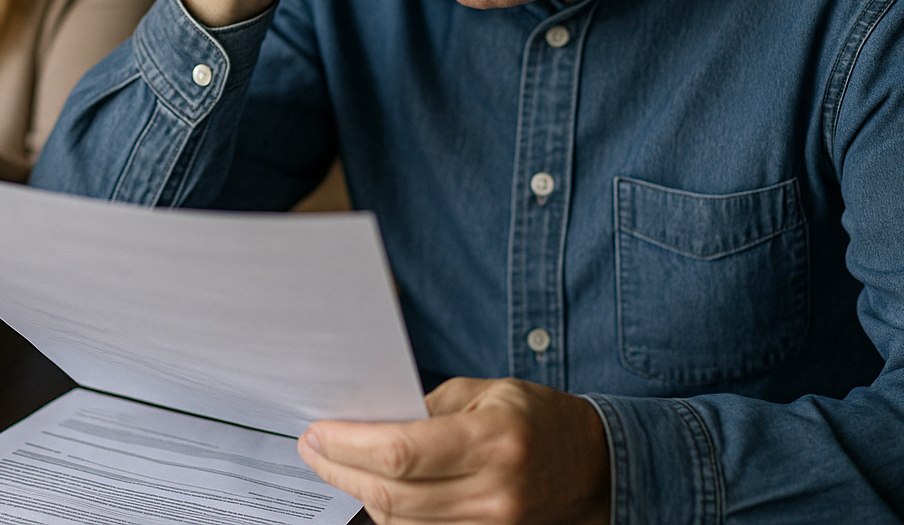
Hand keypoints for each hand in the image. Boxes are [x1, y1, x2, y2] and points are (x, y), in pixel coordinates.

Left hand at [297, 377, 610, 524]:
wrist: (591, 465)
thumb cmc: (533, 418)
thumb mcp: (483, 392)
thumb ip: (425, 407)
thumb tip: (367, 420)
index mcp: (493, 440)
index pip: (402, 452)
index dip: (348, 444)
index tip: (316, 432)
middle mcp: (493, 491)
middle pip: (393, 492)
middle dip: (340, 468)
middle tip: (312, 447)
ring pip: (400, 521)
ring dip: (358, 493)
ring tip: (336, 463)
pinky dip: (389, 514)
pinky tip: (372, 488)